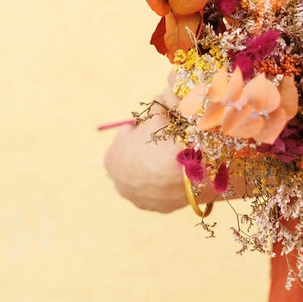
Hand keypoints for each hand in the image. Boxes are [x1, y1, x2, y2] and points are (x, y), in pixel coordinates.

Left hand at [103, 96, 188, 212]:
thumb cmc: (166, 137)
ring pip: (148, 179)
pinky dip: (171, 183)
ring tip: (176, 155)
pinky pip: (164, 192)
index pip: (124, 138)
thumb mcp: (159, 112)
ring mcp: (139, 199)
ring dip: (158, 169)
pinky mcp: (159, 208)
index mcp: (112, 159)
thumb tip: (163, 93)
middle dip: (147, 151)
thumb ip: (157, 103)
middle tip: (166, 140)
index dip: (140, 128)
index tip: (153, 124)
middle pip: (133, 162)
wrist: (190, 169)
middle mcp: (120, 183)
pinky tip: (182, 171)